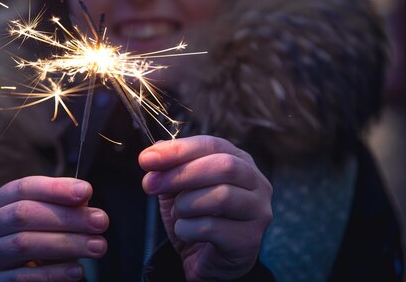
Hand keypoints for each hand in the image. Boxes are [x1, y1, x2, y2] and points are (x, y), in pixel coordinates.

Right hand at [0, 176, 108, 281]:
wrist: (4, 280)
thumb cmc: (27, 241)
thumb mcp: (39, 220)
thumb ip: (59, 206)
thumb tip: (84, 196)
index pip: (23, 187)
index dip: (55, 188)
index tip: (87, 191)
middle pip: (24, 214)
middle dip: (67, 217)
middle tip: (101, 222)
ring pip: (24, 244)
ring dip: (67, 244)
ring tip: (97, 246)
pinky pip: (23, 277)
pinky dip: (54, 273)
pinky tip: (77, 270)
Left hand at [139, 135, 272, 281]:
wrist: (207, 260)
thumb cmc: (197, 217)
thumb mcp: (178, 188)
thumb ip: (169, 168)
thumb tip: (154, 151)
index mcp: (240, 161)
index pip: (211, 145)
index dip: (178, 150)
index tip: (147, 159)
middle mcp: (257, 183)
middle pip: (224, 166)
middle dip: (181, 174)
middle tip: (150, 184)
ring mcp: (258, 212)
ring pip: (221, 196)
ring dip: (186, 204)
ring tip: (177, 213)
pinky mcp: (249, 240)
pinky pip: (212, 228)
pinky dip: (188, 228)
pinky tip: (185, 231)